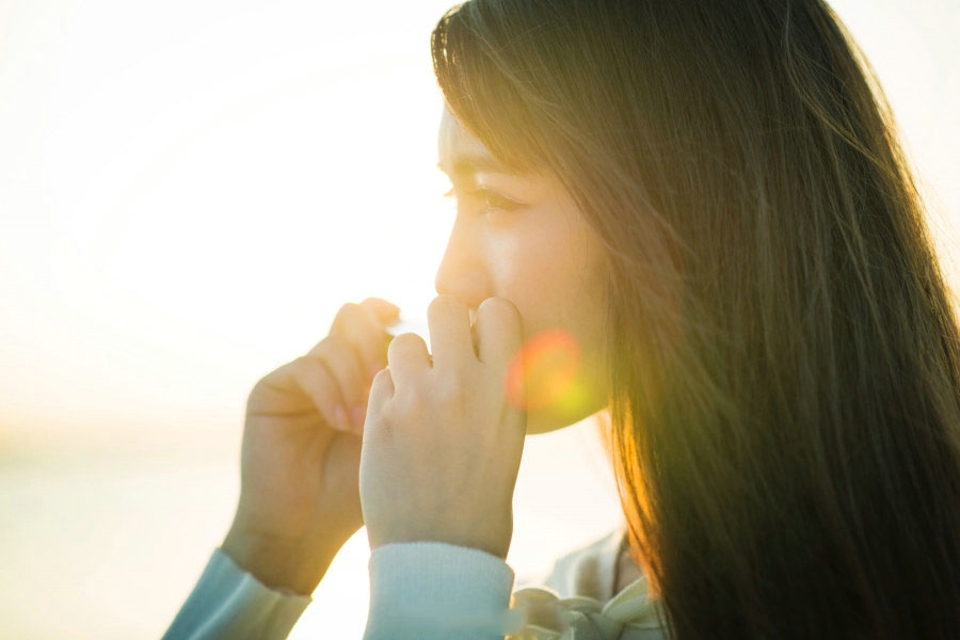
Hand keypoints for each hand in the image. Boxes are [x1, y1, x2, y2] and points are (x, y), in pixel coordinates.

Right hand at [222, 297, 398, 593]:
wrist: (311, 530)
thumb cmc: (371, 493)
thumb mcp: (406, 438)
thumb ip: (422, 395)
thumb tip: (454, 353)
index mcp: (368, 370)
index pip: (386, 323)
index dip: (406, 326)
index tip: (427, 348)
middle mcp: (336, 366)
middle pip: (360, 315)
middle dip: (380, 344)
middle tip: (388, 383)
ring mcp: (304, 375)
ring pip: (337, 338)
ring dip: (356, 376)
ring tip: (363, 422)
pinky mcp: (272, 388)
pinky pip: (308, 366)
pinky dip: (330, 391)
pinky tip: (341, 424)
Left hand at [359, 295, 525, 559]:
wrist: (443, 552)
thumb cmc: (482, 495)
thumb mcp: (508, 434)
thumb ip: (494, 384)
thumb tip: (475, 342)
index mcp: (508, 388)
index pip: (498, 309)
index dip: (483, 318)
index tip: (477, 339)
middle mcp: (466, 384)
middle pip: (444, 305)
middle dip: (439, 323)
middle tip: (439, 354)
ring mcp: (420, 398)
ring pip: (404, 342)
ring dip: (407, 362)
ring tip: (414, 396)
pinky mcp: (381, 418)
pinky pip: (380, 380)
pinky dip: (386, 396)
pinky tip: (396, 428)